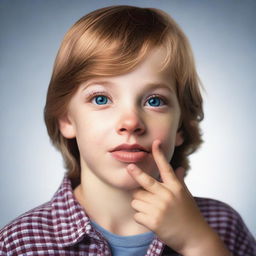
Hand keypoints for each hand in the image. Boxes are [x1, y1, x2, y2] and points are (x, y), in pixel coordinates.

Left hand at [127, 139, 229, 254]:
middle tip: (129, 167)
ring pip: (137, 199)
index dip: (159, 154)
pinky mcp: (153, 221)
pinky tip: (150, 220)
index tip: (155, 143)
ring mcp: (160, 208)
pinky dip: (140, 217)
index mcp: (175, 187)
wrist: (195, 238)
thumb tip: (180, 168)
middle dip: (136, 173)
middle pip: (146, 181)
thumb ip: (180, 180)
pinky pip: (136, 214)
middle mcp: (167, 195)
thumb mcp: (186, 195)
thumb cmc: (190, 214)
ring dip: (139, 204)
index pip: (166, 167)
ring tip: (150, 209)